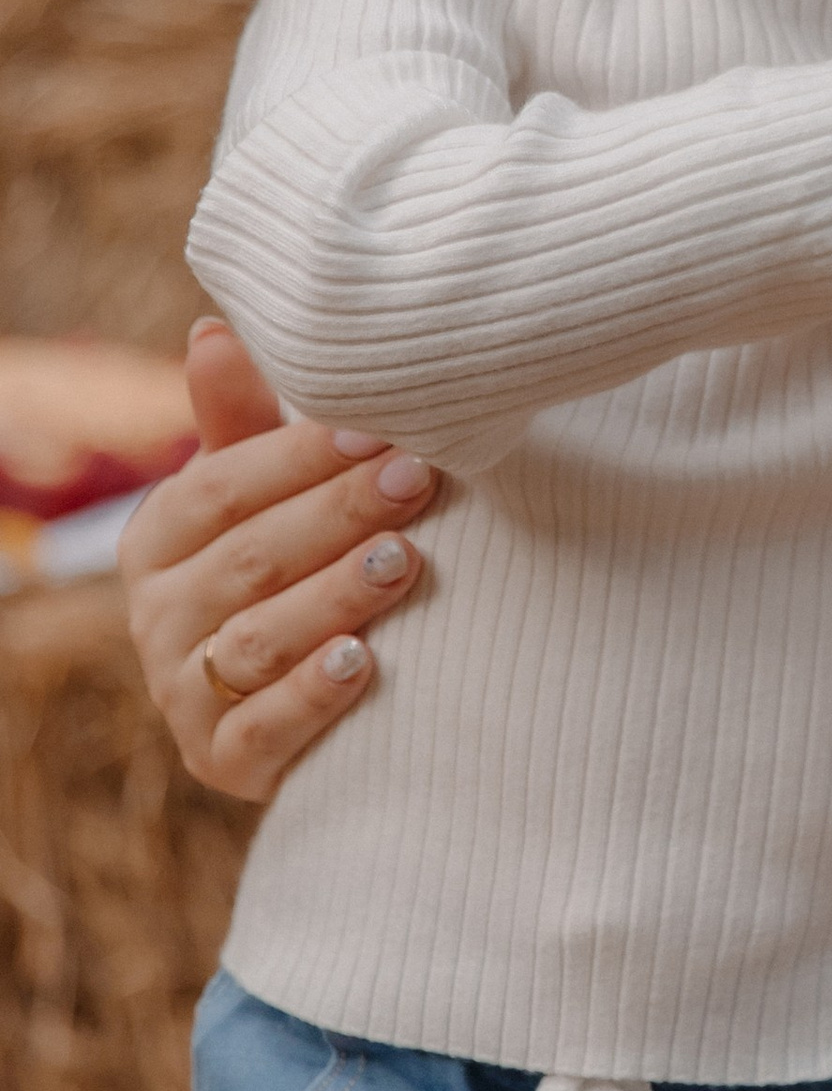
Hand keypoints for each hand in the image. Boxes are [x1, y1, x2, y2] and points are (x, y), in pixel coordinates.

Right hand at [119, 321, 438, 803]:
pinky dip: (313, 695)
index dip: (299, 457)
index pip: (221, 489)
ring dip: (334, 597)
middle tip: (416, 480)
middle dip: (337, 516)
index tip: (380, 429)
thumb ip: (242, 420)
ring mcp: (183, 693)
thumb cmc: (286, 563)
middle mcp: (156, 617)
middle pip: (248, 560)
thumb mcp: (262, 492)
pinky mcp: (221, 761)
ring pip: (258, 640)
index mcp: (157, 540)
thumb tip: (213, 328)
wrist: (291, 701)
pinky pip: (263, 728)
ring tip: (403, 562)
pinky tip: (365, 663)